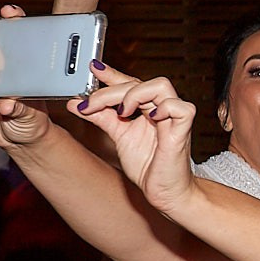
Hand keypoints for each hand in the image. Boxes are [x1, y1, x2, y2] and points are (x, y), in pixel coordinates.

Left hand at [74, 63, 198, 214]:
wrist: (163, 192)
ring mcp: (173, 118)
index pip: (130, 83)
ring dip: (136, 94)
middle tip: (91, 103)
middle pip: (140, 82)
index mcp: (148, 108)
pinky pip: (181, 108)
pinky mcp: (183, 131)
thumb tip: (77, 103)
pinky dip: (165, 108)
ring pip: (161, 86)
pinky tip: (150, 118)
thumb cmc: (149, 166)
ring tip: (122, 112)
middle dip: (111, 90)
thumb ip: (100, 118)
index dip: (112, 74)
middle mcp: (161, 109)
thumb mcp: (118, 136)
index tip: (94, 68)